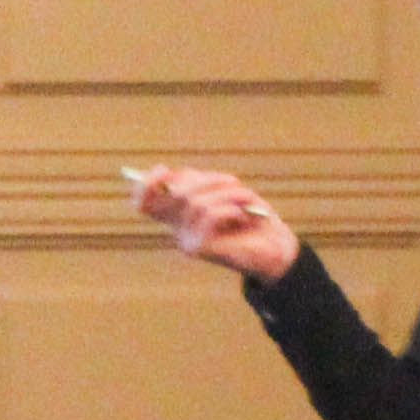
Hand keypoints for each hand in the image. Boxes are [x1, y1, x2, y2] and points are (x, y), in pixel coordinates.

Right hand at [129, 164, 297, 282]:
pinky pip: (210, 214)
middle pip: (176, 192)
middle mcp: (177, 230)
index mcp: (178, 215)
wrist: (275, 246)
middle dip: (209, 179)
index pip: (143, 201)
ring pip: (198, 201)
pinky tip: (244, 215)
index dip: (145, 184)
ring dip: (227, 193)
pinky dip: (231, 207)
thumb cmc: (250, 214)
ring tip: (245, 199)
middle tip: (233, 183)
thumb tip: (175, 177)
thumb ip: (197, 183)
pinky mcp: (200, 249)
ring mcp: (186, 241)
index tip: (163, 170)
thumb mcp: (221, 190)